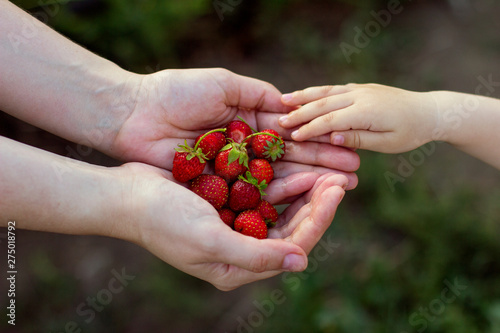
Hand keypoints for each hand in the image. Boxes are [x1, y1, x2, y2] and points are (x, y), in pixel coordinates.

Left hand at [110, 68, 359, 186]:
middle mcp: (244, 152)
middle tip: (353, 177)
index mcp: (248, 125)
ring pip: (275, 184)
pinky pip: (249, 199)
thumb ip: (258, 94)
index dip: (319, 145)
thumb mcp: (223, 84)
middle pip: (289, 163)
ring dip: (306, 189)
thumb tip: (291, 106)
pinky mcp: (216, 191)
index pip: (291, 138)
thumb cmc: (175, 93)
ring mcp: (231, 174)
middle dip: (322, 169)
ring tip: (338, 193)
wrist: (133, 114)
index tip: (347, 151)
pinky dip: (274, 203)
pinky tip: (301, 207)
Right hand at [118, 162, 347, 290]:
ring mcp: (236, 226)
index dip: (319, 219)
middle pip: (293, 227)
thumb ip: (256, 255)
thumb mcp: (209, 241)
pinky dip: (282, 181)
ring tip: (327, 170)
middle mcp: (242, 249)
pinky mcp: (229, 204)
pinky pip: (264, 193)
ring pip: (283, 209)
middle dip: (318, 203)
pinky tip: (297, 165)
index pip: (292, 245)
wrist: (127, 195)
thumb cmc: (163, 220)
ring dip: (305, 190)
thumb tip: (301, 262)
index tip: (336, 191)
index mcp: (238, 266)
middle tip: (341, 177)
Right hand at [279, 83, 436, 152]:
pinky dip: (317, 91)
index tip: (291, 136)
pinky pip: (334, 88)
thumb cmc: (410, 133)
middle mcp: (360, 96)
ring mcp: (360, 88)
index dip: (309, 128)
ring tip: (283, 100)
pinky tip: (306, 95)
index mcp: (366, 112)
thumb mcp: (387, 143)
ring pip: (326, 91)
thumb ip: (359, 139)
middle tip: (279, 120)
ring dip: (304, 96)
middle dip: (300, 112)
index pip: (330, 121)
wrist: (429, 111)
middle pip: (323, 103)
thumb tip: (332, 138)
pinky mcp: (361, 87)